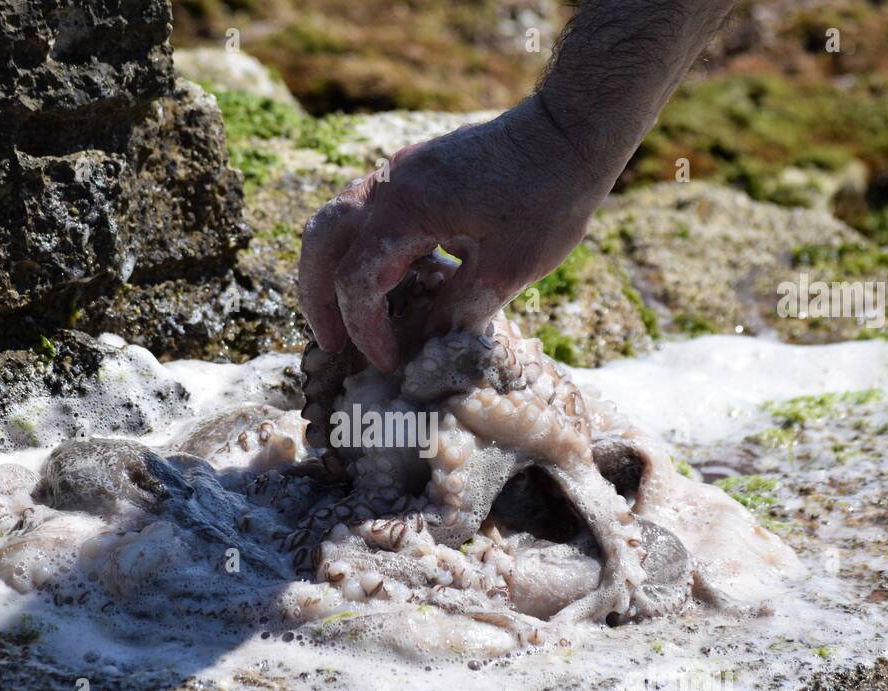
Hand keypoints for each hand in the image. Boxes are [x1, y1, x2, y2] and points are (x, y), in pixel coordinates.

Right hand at [297, 95, 613, 371]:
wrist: (569, 130)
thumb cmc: (549, 195)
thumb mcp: (509, 267)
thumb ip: (458, 309)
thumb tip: (423, 343)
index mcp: (407, 209)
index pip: (358, 281)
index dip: (367, 331)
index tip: (390, 362)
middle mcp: (389, 185)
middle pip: (320, 242)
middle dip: (317, 298)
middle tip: (332, 343)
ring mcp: (398, 173)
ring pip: (334, 221)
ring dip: (331, 271)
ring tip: (348, 318)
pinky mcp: (413, 172)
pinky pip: (365, 213)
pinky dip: (360, 251)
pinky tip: (390, 283)